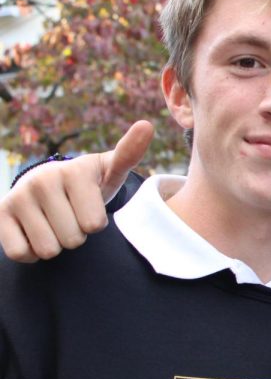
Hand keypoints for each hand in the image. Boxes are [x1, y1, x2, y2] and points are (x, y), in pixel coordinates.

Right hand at [0, 121, 153, 261]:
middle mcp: (42, 180)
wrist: (48, 186)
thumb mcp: (110, 171)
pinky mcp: (0, 214)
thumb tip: (147, 125)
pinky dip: (31, 253)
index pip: (94, 224)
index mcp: (74, 171)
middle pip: (73, 240)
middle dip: (76, 235)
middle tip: (72, 216)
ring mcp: (18, 196)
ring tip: (55, 223)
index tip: (89, 206)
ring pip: (47, 250)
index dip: (96, 224)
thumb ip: (129, 154)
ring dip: (55, 245)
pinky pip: (20, 253)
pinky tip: (35, 233)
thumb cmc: (88, 184)